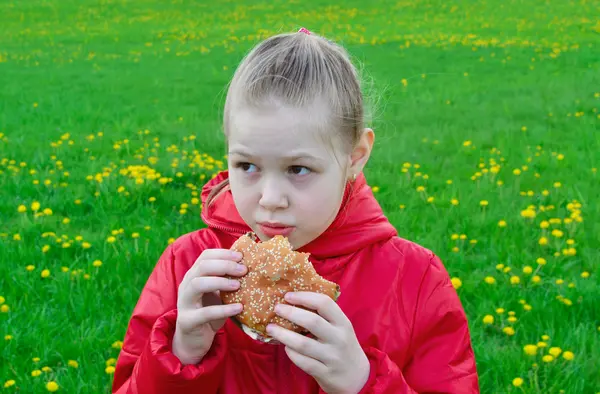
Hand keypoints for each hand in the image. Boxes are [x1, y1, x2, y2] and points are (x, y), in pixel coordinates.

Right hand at [172, 249, 247, 364]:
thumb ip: (226, 280)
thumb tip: (249, 266)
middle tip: (243, 270)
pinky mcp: (188, 321)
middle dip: (225, 265)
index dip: (223, 254)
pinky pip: (205, 313)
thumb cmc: (209, 312)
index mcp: (193, 276)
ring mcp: (184, 303)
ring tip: (238, 285)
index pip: (205, 256)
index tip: (241, 256)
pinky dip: (223, 309)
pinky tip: (239, 308)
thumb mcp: (218, 294)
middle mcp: (186, 285)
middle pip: (202, 267)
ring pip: (198, 284)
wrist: (193, 340)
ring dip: (220, 282)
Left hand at [266, 292, 369, 393]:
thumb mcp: (341, 329)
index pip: (324, 303)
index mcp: (343, 323)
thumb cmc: (343, 346)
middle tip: (277, 308)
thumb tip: (294, 301)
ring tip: (271, 328)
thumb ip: (324, 317)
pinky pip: (303, 362)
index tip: (288, 295)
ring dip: (283, 334)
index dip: (304, 297)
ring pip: (303, 344)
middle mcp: (339, 338)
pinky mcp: (325, 373)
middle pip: (312, 322)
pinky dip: (291, 353)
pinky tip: (285, 347)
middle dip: (291, 313)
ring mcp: (332, 357)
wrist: (357, 377)